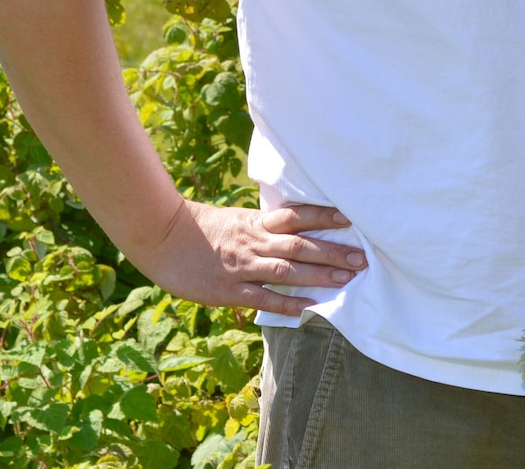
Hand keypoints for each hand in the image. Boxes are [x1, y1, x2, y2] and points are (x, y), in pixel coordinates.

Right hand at [137, 199, 367, 316]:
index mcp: (257, 223)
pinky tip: (308, 308)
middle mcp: (255, 243)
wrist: (163, 237)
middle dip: (333, 252)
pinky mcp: (228, 290)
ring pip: (286, 271)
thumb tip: (295, 228)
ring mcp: (243, 267)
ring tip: (346, 281)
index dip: (324, 216)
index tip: (351, 218)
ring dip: (318, 277)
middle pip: (300, 246)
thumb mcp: (237, 219)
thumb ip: (265, 226)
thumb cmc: (202, 228)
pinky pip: (262, 298)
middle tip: (361, 259)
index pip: (297, 216)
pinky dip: (286, 303)